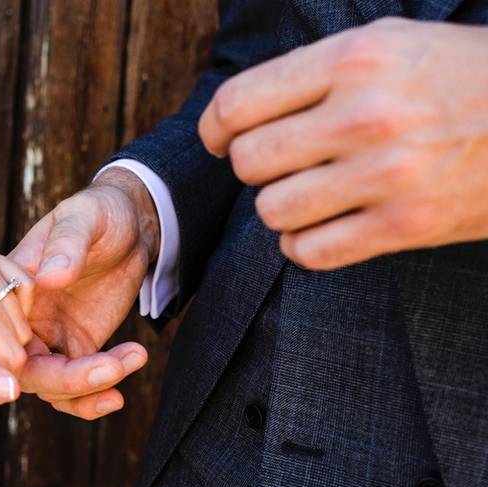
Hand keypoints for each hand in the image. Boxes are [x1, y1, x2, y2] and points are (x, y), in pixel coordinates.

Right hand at [6, 167, 159, 419]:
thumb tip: (47, 277)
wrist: (131, 222)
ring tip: (130, 359)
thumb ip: (66, 243)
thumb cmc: (100, 211)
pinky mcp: (76, 345)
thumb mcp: (83, 215)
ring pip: (52, 385)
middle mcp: (24, 319)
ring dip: (88, 389)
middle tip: (109, 367)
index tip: (61, 361)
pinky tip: (118, 392)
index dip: (15, 361)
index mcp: (11, 289)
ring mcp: (50, 335)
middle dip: (66, 380)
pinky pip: (76, 385)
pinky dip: (93, 397)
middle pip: (25, 370)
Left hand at [199, 18, 487, 268]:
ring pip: (272, 210)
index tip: (220, 139)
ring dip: (280, 208)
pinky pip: (311, 253)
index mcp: (355, 58)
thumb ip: (315, 71)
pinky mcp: (406, 226)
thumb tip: (236, 113)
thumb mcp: (391, 43)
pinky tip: (324, 228)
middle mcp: (365, 114)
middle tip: (281, 164)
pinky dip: (304, 246)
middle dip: (254, 166)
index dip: (216, 128)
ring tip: (309, 194)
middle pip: (248, 161)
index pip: (238, 104)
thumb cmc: (460, 76)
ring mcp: (388, 174)